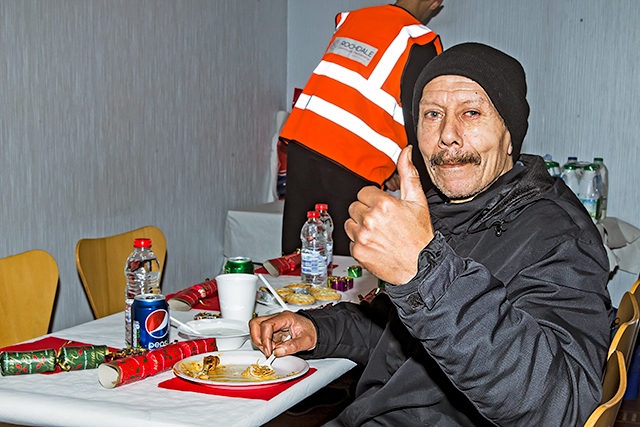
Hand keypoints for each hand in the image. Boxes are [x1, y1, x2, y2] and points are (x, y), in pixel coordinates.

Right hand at [249, 311, 316, 356]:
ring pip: (256, 329)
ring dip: (260, 342)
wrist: (313, 330)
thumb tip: (278, 351)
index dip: (265, 339)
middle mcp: (277, 318)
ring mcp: (273, 323)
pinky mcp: (271, 330)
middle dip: (258, 339)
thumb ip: (292, 346)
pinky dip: (264, 344)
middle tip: (267, 350)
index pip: (267, 324)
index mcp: (285, 317)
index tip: (269, 351)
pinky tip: (274, 348)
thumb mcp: (306, 341)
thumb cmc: (310, 332)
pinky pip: (261, 336)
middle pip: (256, 323)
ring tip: (272, 350)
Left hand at [345, 146, 434, 283]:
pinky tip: (375, 244)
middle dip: (366, 212)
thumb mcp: (418, 201)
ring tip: (378, 233)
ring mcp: (362, 236)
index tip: (382, 207)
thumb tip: (406, 152)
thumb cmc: (420, 237)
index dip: (374, 199)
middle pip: (355, 207)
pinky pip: (351, 241)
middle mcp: (370, 219)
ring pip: (350, 223)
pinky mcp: (358, 251)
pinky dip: (360, 243)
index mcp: (384, 204)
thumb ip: (408, 174)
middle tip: (382, 222)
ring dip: (360, 226)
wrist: (421, 267)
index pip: (364, 192)